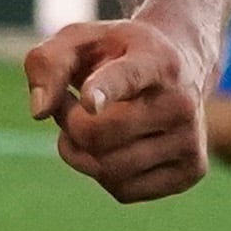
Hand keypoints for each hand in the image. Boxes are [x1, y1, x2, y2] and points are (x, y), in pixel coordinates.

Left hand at [23, 13, 209, 202]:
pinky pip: (124, 191)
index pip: (127, 78)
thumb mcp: (79, 40)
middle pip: (97, 135)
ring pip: (108, 169)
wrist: (179, 66)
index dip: (105, 90)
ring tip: (90, 125)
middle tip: (70, 106)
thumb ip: (47, 63)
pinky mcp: (191, 171)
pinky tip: (111, 148)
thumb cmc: (118, 54)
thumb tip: (39, 111)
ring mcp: (191, 139)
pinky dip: (103, 174)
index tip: (89, 102)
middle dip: (69, 125)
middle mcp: (181, 101)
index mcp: (155, 60)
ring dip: (82, 152)